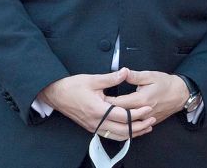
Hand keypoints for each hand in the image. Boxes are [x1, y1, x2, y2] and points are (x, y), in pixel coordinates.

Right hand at [38, 68, 155, 139]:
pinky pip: (110, 135)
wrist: (55, 94)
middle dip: (139, 126)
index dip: (137, 113)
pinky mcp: (92, 127)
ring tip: (146, 127)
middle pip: (122, 129)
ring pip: (117, 136)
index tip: (148, 108)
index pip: (122, 116)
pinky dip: (122, 134)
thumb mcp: (92, 80)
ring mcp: (93, 127)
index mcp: (97, 110)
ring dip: (132, 133)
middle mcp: (96, 122)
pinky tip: (130, 130)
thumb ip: (111, 78)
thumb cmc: (72, 86)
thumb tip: (125, 71)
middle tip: (152, 119)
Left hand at [105, 70, 189, 126]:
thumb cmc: (166, 83)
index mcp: (141, 99)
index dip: (106, 102)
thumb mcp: (150, 75)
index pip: (118, 104)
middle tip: (97, 107)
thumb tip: (122, 72)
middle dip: (108, 112)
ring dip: (116, 120)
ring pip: (127, 124)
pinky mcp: (149, 122)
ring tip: (105, 115)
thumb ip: (134, 76)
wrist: (181, 94)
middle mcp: (142, 112)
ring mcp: (146, 119)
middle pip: (120, 115)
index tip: (97, 99)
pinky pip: (135, 127)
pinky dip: (126, 125)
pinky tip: (118, 122)